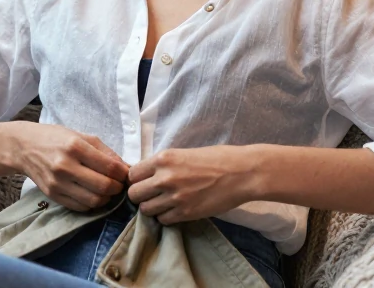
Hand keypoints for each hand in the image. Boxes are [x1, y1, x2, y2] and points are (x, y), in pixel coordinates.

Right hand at [8, 122, 128, 211]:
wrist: (24, 147)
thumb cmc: (55, 138)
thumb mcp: (81, 136)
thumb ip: (105, 151)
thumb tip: (125, 168)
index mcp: (75, 147)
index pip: (109, 167)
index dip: (123, 174)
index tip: (126, 174)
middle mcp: (65, 166)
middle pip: (104, 186)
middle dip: (118, 188)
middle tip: (119, 184)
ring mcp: (58, 183)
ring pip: (93, 200)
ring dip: (106, 198)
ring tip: (107, 190)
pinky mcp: (52, 195)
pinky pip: (80, 207)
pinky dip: (91, 204)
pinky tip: (92, 194)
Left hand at [127, 146, 255, 224]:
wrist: (241, 173)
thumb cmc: (217, 159)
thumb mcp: (184, 153)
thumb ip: (164, 164)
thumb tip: (147, 175)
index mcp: (164, 159)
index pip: (132, 174)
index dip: (137, 179)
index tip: (144, 182)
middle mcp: (165, 178)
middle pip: (134, 194)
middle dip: (141, 195)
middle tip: (152, 195)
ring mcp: (175, 197)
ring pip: (146, 210)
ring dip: (153, 208)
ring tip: (165, 203)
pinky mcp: (186, 213)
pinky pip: (163, 220)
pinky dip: (167, 217)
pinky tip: (177, 210)